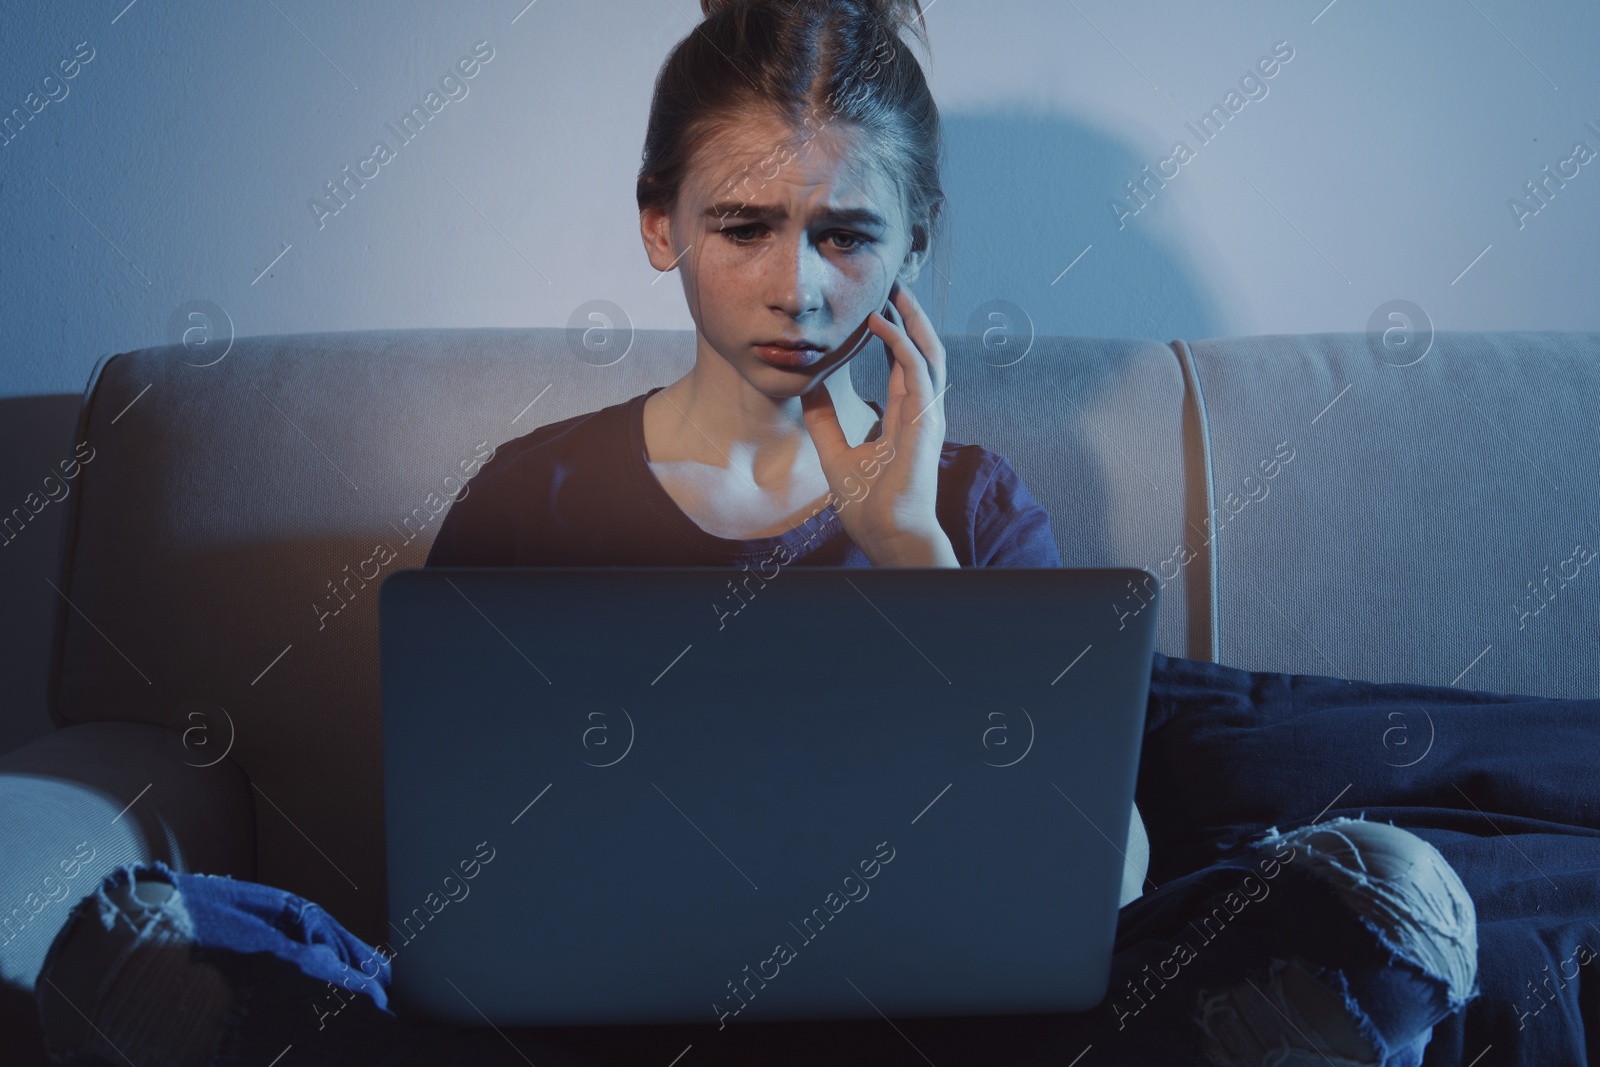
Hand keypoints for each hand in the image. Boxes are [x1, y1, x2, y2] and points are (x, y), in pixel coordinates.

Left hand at [800, 281, 953, 564]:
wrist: (886, 534)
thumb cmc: (869, 505)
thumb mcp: (835, 453)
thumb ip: (824, 420)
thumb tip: (807, 388)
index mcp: (908, 419)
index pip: (906, 364)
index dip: (895, 333)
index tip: (877, 307)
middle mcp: (923, 411)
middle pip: (923, 350)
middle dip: (910, 315)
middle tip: (891, 284)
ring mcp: (928, 414)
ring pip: (928, 351)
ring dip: (912, 318)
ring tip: (892, 290)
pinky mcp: (925, 420)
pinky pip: (916, 369)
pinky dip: (900, 342)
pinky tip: (879, 323)